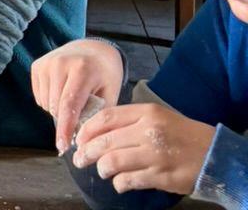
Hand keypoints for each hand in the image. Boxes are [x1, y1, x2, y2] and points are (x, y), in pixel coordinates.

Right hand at [31, 39, 124, 151]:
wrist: (93, 49)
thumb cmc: (104, 75)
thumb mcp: (110, 93)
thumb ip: (97, 115)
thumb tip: (82, 139)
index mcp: (82, 69)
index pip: (69, 104)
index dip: (66, 128)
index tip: (63, 146)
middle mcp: (60, 64)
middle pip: (55, 106)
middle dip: (66, 120)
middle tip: (80, 119)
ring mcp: (46, 63)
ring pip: (46, 103)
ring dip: (57, 111)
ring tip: (72, 102)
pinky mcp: (37, 66)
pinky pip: (39, 96)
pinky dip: (49, 102)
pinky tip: (61, 93)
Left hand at [73, 102, 213, 194]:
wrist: (215, 154)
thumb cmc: (181, 134)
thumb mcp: (157, 117)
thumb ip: (129, 121)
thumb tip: (96, 131)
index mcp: (147, 113)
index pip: (106, 117)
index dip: (87, 129)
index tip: (80, 138)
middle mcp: (149, 131)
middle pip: (104, 141)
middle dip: (86, 152)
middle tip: (80, 159)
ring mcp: (156, 155)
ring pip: (112, 161)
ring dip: (102, 168)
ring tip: (102, 170)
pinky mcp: (162, 176)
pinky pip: (129, 180)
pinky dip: (119, 183)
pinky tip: (120, 182)